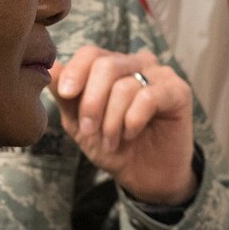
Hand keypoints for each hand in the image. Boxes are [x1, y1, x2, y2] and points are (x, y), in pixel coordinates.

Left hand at [50, 46, 197, 205]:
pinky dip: (133, 119)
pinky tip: (131, 134)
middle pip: (106, 65)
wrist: (143, 176)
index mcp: (111, 66)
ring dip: (112, 120)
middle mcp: (136, 64)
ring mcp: (159, 75)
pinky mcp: (178, 91)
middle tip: (88, 129)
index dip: (75, 72)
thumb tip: (50, 67)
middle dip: (92, 102)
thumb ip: (65, 95)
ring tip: (111, 141)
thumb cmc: (112, 145)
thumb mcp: (79, 122)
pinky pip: (149, 97)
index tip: (66, 94)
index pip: (90, 54)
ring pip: (125, 86)